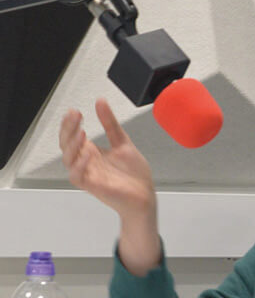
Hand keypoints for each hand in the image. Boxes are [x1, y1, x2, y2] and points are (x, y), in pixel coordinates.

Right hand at [59, 99, 160, 273]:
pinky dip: (79, 165)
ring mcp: (88, 174)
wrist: (145, 196)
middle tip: (75, 115)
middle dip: (68, 129)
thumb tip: (100, 101)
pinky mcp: (92, 186)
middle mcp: (86, 162)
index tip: (74, 111)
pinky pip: (77, 176)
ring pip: (68, 159)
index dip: (70, 124)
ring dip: (72, 145)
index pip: (72, 135)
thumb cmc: (133, 173)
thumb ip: (110, 124)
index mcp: (91, 151)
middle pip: (66, 144)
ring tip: (81, 132)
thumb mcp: (123, 142)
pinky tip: (88, 154)